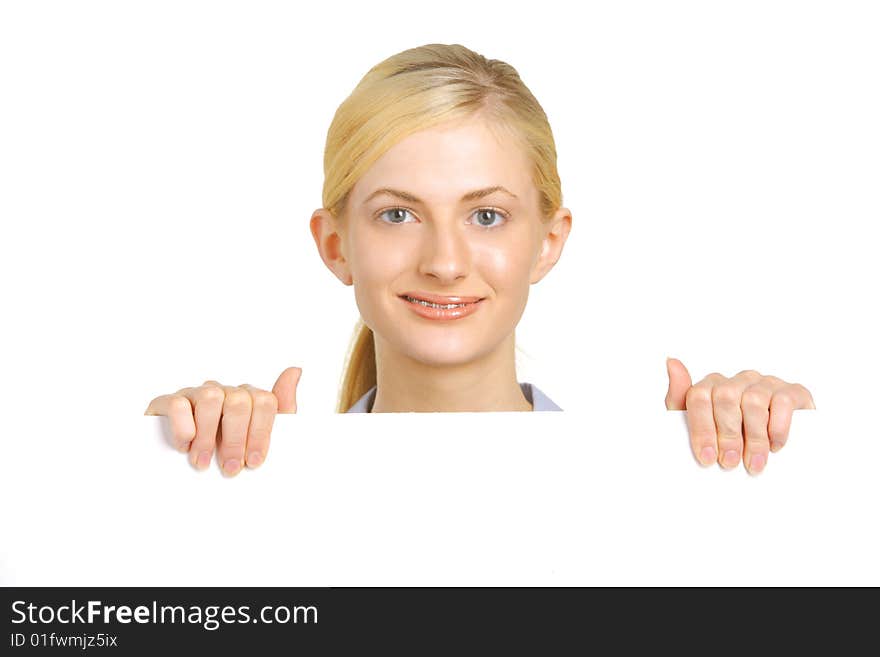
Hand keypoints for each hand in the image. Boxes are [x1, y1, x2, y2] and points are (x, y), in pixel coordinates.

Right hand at [144, 366, 301, 475]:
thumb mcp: (257, 436)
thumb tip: (295, 370)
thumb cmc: (222, 450)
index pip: (264, 401)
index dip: (261, 434)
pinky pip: (178, 403)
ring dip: (208, 436)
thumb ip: (281, 407)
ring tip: (203, 463)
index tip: (254, 462)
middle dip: (235, 440)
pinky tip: (184, 446)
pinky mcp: (167, 403)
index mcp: (246, 398)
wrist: (175, 467)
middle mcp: (223, 391)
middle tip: (230, 468)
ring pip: (210, 397)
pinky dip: (183, 427)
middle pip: (239, 401)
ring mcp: (194, 394)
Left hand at [664, 357, 814, 474]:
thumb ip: (679, 398)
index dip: (701, 428)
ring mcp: (766, 383)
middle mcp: (739, 380)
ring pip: (754, 401)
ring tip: (754, 463)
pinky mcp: (793, 392)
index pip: (699, 396)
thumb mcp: (699, 424)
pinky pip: (782, 403)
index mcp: (713, 385)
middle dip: (727, 435)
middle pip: (725, 398)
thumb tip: (671, 361)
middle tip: (730, 462)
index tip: (707, 457)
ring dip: (753, 437)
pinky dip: (777, 429)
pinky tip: (775, 447)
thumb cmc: (733, 436)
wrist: (781, 449)